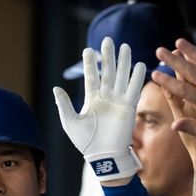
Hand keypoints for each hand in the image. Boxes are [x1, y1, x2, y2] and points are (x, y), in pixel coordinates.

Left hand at [53, 37, 144, 183]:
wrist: (103, 155)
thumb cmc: (86, 142)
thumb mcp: (70, 122)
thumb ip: (64, 105)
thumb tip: (56, 88)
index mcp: (92, 100)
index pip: (91, 77)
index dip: (90, 64)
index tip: (88, 49)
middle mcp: (106, 98)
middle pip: (108, 72)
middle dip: (108, 56)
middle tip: (108, 40)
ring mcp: (118, 101)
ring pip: (121, 76)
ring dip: (123, 62)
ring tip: (125, 46)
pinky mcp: (129, 107)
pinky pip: (134, 89)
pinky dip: (137, 77)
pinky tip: (139, 64)